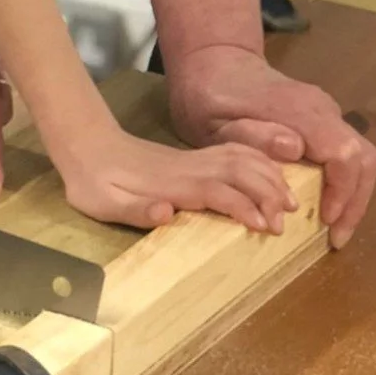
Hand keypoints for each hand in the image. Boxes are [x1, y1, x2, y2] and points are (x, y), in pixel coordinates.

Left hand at [59, 125, 296, 233]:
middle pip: (241, 172)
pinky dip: (259, 162)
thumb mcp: (104, 204)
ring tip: (290, 202)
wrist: (85, 147)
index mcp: (173, 183)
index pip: (218, 192)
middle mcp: (189, 168)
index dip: (244, 207)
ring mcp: (193, 159)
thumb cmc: (93, 184)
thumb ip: (137, 210)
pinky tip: (271, 175)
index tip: (265, 227)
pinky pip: (235, 153)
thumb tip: (166, 213)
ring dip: (269, 177)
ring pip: (242, 159)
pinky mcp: (194, 158)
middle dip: (269, 194)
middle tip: (286, 221)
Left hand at [167, 44, 375, 247]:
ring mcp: (325, 112)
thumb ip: (252, 135)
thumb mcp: (216, 123)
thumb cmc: (209, 97)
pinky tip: (326, 203)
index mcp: (300, 112)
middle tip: (336, 237)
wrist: (215, 62)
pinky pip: (346, 152)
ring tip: (334, 227)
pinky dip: (345, 181)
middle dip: (356, 201)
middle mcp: (322, 110)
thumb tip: (295, 148)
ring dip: (354, 194)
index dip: (343, 191)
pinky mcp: (322, 118)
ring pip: (361, 156)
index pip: (344, 153)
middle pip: (364, 158)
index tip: (326, 220)